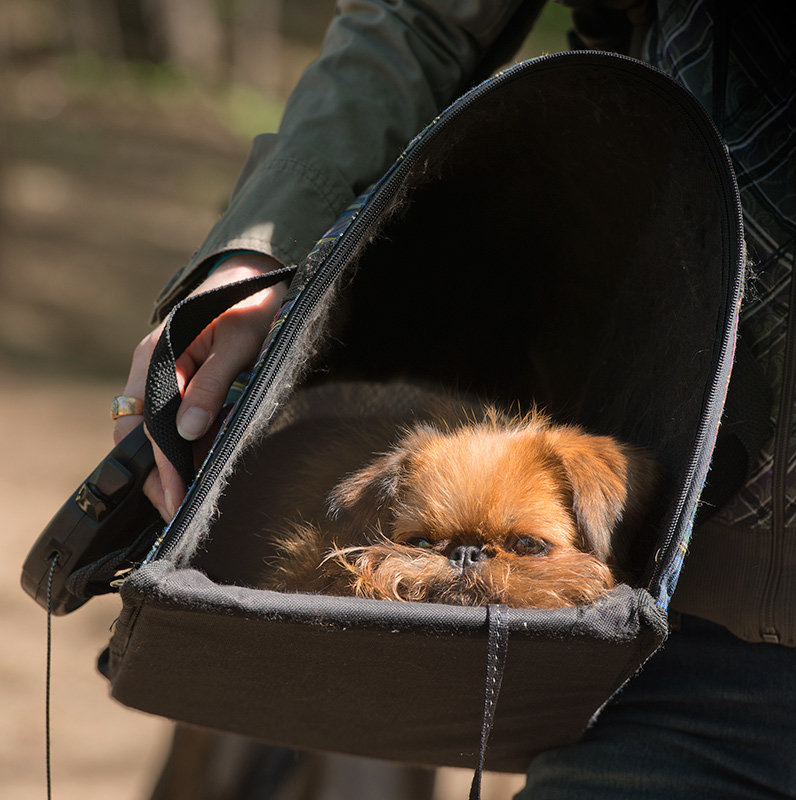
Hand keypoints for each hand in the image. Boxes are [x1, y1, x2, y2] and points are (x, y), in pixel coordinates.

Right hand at [113, 253, 287, 520]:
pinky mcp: (182, 384)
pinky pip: (175, 423)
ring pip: (156, 433)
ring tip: (188, 503)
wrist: (257, 276)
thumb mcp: (237, 344)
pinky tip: (200, 472)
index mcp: (155, 358)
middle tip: (177, 514)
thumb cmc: (249, 304)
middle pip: (140, 436)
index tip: (175, 501)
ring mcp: (164, 379)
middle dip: (157, 477)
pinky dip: (185, 449)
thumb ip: (210, 386)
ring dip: (170, 466)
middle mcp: (152, 371)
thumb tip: (187, 433)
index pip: (144, 426)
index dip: (159, 467)